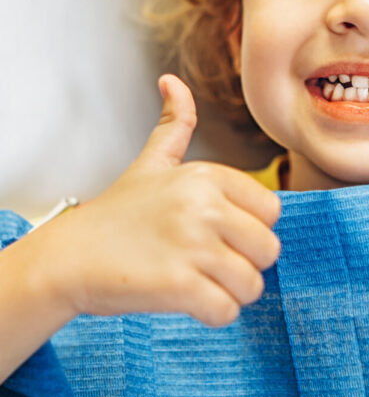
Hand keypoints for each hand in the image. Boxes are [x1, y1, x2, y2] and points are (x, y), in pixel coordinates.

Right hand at [37, 75, 281, 326]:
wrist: (68, 257)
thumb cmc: (115, 214)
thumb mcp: (150, 163)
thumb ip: (174, 125)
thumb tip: (172, 81)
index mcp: (206, 175)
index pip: (271, 211)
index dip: (251, 231)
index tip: (220, 235)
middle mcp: (204, 205)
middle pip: (269, 250)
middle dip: (246, 265)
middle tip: (212, 266)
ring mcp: (192, 245)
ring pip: (252, 284)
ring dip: (231, 294)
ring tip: (201, 284)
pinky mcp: (179, 285)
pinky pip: (227, 311)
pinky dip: (214, 315)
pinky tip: (190, 303)